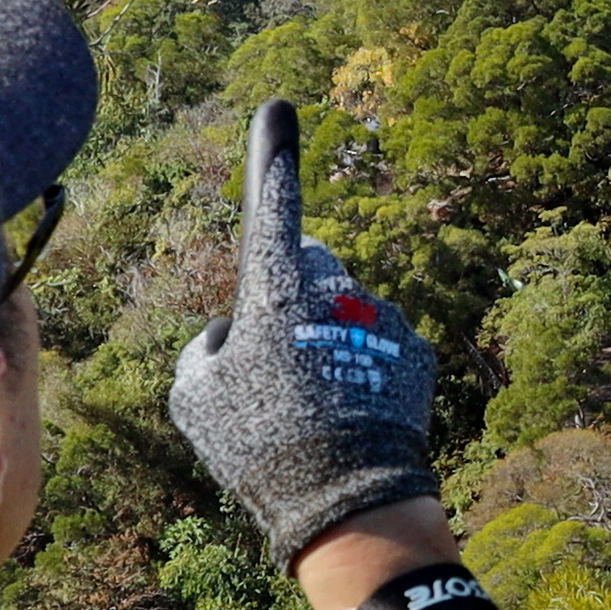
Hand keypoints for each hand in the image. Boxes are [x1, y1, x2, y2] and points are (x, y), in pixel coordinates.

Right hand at [167, 98, 441, 565]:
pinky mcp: (417, 353)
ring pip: (347, 311)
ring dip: (330, 339)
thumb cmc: (257, 445)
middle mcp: (335, 288)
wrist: (347, 501)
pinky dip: (365, 369)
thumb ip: (206, 347)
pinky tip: (350, 415)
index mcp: (276, 287)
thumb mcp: (193, 396)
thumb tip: (231, 334)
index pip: (273, 203)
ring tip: (313, 407)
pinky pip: (380, 346)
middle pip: (311, 263)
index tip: (280, 108)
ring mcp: (382, 318)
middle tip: (277, 351)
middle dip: (295, 287)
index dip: (273, 154)